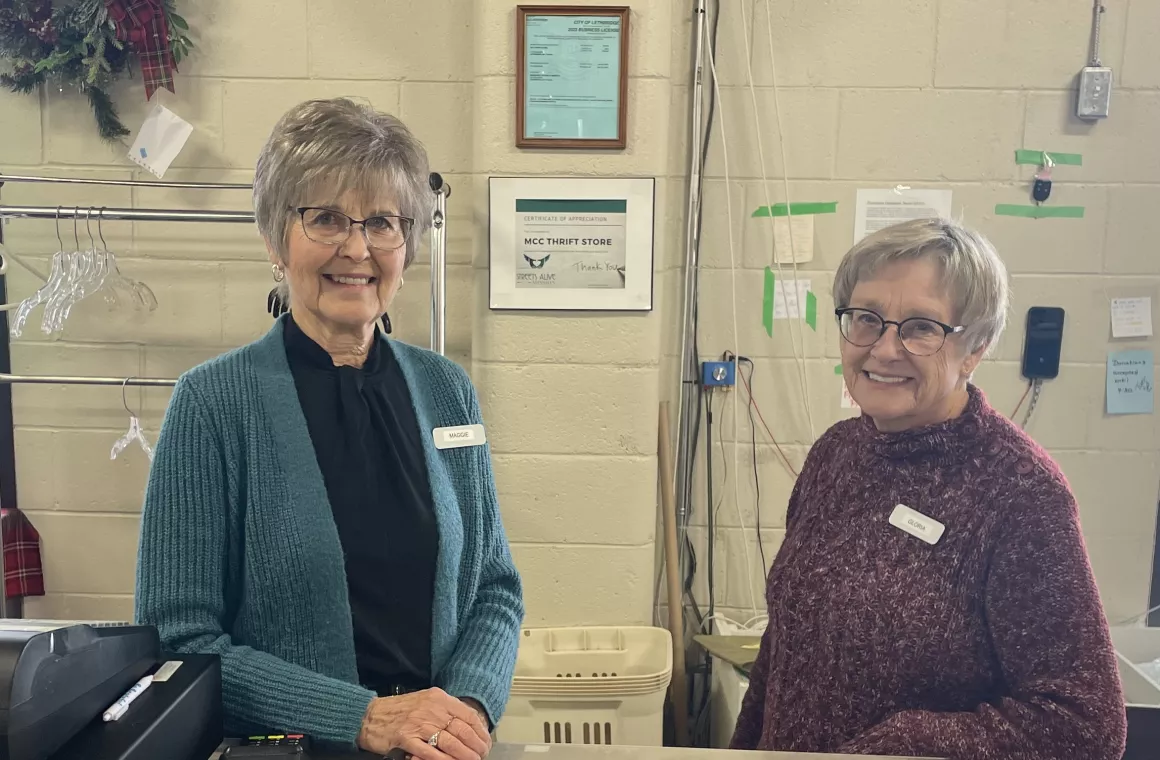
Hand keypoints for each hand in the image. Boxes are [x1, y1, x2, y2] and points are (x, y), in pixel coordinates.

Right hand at [357, 688, 491, 759]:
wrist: (369, 715)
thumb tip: (468, 726)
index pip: (467, 715)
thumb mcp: (426, 701)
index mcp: (438, 698)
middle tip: (481, 755)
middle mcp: (431, 709)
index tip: (485, 742)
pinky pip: (429, 752)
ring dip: (463, 755)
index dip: (480, 731)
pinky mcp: (405, 738)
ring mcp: (417, 723)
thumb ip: (445, 710)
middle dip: (475, 746)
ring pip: (449, 742)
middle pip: (461, 730)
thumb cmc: (399, 710)